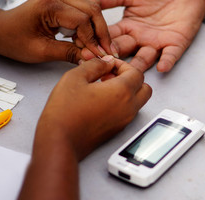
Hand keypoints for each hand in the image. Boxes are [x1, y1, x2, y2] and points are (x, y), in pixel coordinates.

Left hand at [0, 0, 112, 63]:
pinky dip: (89, 25)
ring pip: (91, 7)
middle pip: (92, 9)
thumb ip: (69, 53)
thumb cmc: (13, 39)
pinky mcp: (62, 1)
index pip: (82, 20)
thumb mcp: (42, 51)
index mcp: (49, 5)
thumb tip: (92, 58)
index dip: (93, 39)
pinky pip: (83, 10)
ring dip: (97, 28)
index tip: (99, 55)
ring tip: (98, 47)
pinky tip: (87, 40)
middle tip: (107, 50)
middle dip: (101, 32)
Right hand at [35, 56, 151, 158]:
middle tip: (111, 75)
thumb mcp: (75, 77)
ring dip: (128, 91)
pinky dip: (123, 103)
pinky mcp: (118, 129)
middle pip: (144, 87)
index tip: (108, 65)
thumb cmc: (65, 112)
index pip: (137, 72)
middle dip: (131, 78)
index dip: (123, 65)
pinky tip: (102, 100)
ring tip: (104, 88)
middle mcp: (129, 107)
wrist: (60, 141)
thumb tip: (106, 62)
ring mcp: (125, 120)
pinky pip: (129, 112)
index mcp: (122, 92)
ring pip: (139, 100)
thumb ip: (95, 65)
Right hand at [88, 0, 204, 71]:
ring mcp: (156, 45)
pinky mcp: (174, 46)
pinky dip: (166, 62)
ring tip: (127, 74)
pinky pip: (170, 56)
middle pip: (122, 53)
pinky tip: (161, 67)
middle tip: (100, 64)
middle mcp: (139, 40)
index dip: (97, 43)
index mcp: (126, 28)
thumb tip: (83, 0)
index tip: (84, 48)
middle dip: (111, 59)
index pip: (107, 38)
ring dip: (135, 68)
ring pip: (143, 60)